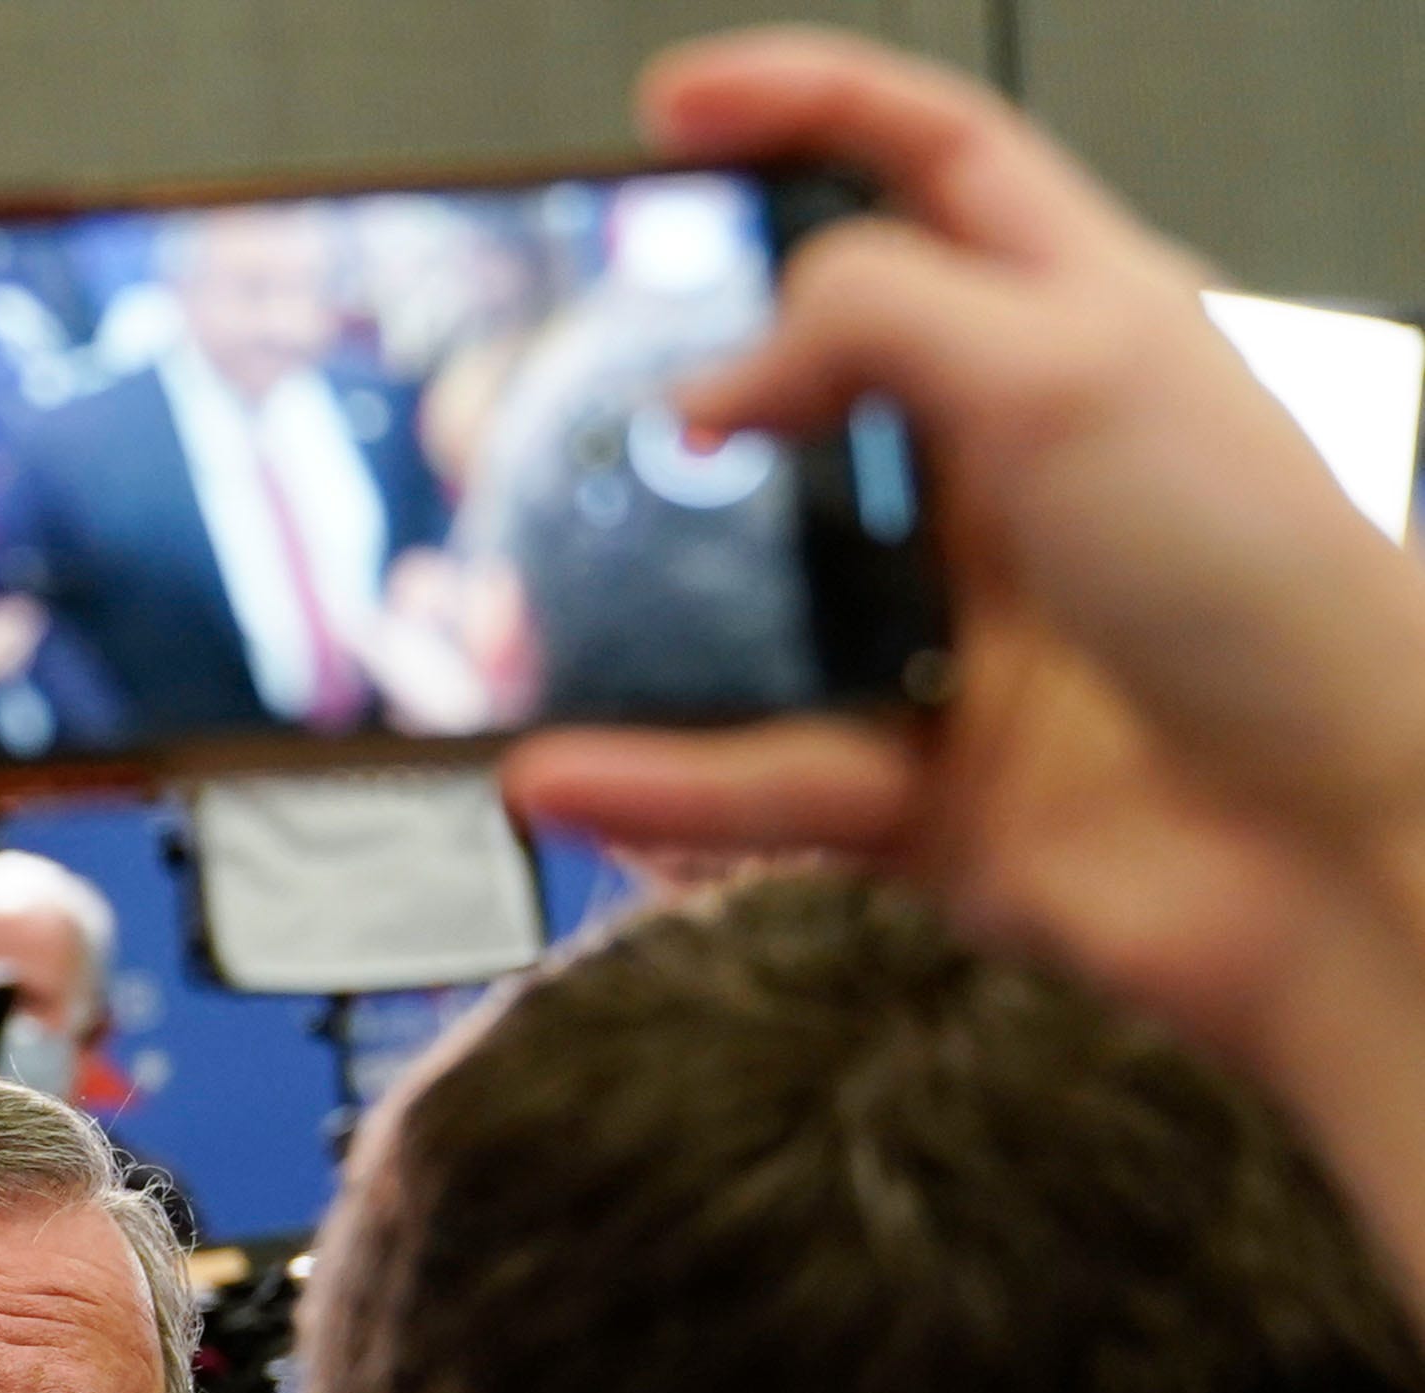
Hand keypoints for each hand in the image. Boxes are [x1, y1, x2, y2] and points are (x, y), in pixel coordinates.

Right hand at [501, 28, 1424, 1293]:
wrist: (1324, 842)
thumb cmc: (1258, 591)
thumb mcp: (1066, 370)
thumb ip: (875, 320)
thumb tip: (721, 373)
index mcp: (1070, 331)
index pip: (930, 172)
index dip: (805, 112)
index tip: (674, 112)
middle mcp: (1001, 479)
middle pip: (805, 403)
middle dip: (679, 402)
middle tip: (557, 394)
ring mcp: (949, 639)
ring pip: (750, 615)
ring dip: (632, 622)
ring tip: (506, 611)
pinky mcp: (913, 791)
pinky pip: (753, 780)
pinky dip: (658, 782)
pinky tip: (560, 768)